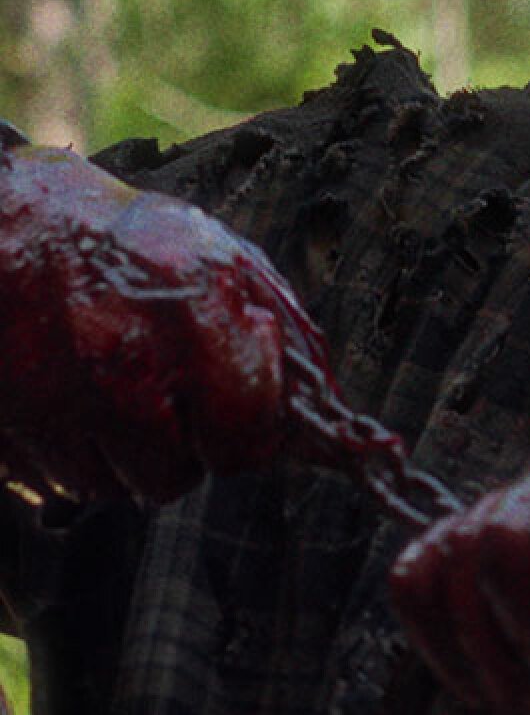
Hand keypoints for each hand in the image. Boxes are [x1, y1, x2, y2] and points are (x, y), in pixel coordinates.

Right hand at [0, 137, 330, 503]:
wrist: (8, 227)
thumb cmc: (123, 242)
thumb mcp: (220, 259)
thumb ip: (276, 328)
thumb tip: (313, 403)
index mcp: (191, 318)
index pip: (245, 434)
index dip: (251, 432)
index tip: (243, 414)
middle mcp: (122, 366)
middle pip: (177, 476)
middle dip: (186, 448)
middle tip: (172, 400)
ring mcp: (55, 403)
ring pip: (117, 488)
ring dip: (128, 456)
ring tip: (118, 393)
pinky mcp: (10, 430)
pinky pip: (61, 481)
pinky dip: (77, 456)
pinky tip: (75, 401)